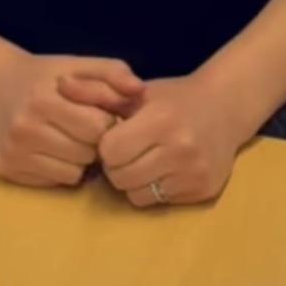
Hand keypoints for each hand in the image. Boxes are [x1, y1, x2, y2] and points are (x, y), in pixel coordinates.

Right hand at [0, 50, 144, 188]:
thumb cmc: (47, 76)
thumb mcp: (80, 65)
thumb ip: (113, 73)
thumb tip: (139, 90)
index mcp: (43, 99)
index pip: (96, 127)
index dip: (105, 121)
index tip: (98, 113)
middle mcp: (24, 128)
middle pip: (86, 153)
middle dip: (93, 142)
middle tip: (82, 126)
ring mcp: (13, 152)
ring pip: (74, 173)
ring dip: (79, 159)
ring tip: (68, 137)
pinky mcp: (7, 170)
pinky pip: (56, 182)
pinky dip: (62, 169)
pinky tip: (52, 149)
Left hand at [60, 70, 240, 207]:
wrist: (226, 107)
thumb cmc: (174, 98)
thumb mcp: (137, 92)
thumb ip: (96, 91)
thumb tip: (59, 84)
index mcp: (161, 119)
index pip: (110, 151)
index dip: (106, 146)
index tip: (114, 136)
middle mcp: (180, 148)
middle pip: (121, 177)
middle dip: (116, 166)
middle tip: (127, 152)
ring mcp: (194, 172)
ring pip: (137, 195)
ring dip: (133, 181)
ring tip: (144, 161)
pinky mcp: (203, 190)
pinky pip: (159, 202)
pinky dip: (155, 189)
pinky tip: (164, 169)